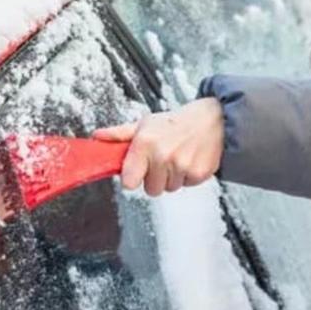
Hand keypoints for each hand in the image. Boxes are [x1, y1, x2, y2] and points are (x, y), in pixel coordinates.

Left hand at [93, 97, 223, 195]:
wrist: (213, 120)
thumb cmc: (175, 123)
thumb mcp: (145, 124)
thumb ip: (119, 135)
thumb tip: (98, 137)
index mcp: (145, 142)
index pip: (128, 182)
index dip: (132, 177)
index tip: (137, 171)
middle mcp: (162, 155)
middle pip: (150, 189)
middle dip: (154, 177)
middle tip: (162, 160)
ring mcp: (182, 166)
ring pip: (168, 189)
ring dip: (171, 177)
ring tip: (177, 157)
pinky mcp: (198, 174)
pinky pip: (185, 186)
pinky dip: (187, 176)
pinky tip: (189, 160)